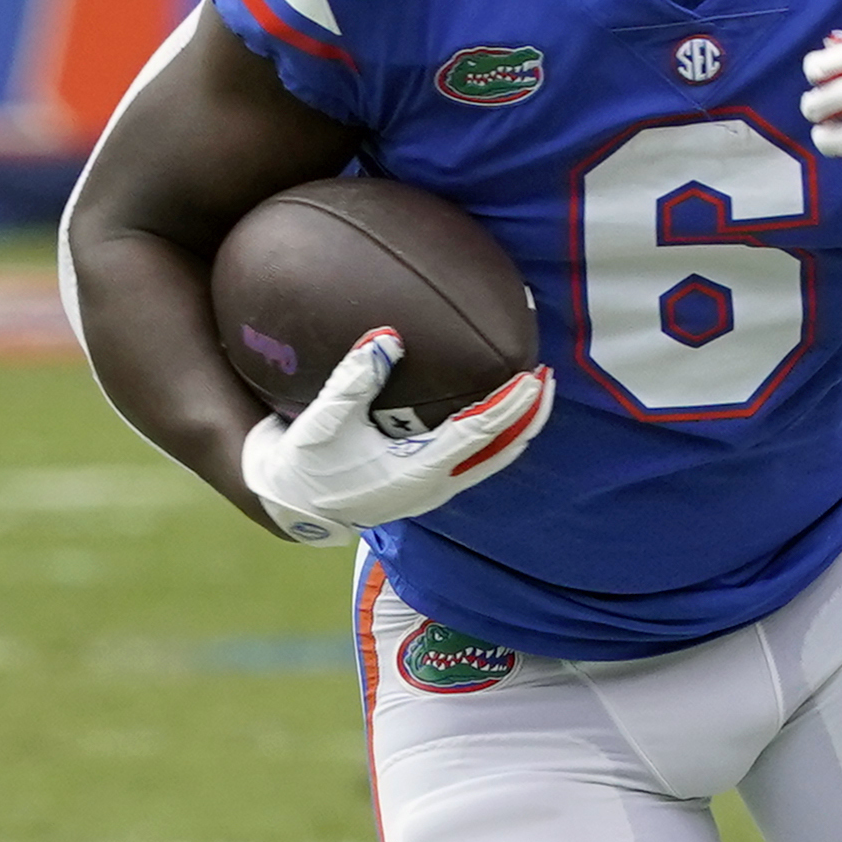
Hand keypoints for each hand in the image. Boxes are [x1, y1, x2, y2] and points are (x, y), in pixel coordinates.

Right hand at [237, 328, 550, 543]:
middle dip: (527, 416)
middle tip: (547, 376)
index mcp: (414, 472)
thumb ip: (355, 379)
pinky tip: (502, 411)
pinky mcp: (430, 486)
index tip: (531, 378)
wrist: (294, 505)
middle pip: (500, 451)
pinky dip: (498, 435)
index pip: (477, 435)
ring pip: (494, 459)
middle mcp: (434, 487)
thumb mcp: (322, 420)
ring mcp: (435, 490)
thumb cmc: (306, 462)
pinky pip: (479, 461)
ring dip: (517, 426)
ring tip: (535, 391)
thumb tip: (388, 337)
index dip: (507, 407)